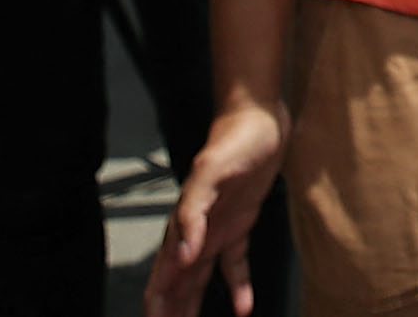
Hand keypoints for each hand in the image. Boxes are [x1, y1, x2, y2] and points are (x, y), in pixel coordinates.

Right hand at [147, 98, 287, 316]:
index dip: (158, 302)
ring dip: (194, 305)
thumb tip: (185, 254)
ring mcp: (217, 229)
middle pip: (178, 284)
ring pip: (200, 279)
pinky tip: (243, 308)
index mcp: (183, 225)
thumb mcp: (210, 172)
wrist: (259, 118)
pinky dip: (238, 288)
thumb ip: (193, 212)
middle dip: (172, 310)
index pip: (164, 275)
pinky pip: (235, 265)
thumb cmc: (234, 140)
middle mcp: (196, 232)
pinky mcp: (240, 224)